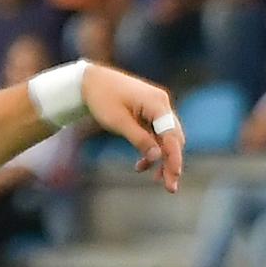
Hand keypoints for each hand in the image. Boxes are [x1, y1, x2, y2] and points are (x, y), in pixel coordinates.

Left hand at [83, 65, 184, 191]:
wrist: (90, 80)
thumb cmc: (102, 98)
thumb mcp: (119, 122)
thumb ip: (140, 139)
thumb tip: (157, 157)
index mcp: (157, 104)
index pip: (172, 135)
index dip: (175, 158)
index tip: (175, 176)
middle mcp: (162, 104)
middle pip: (174, 138)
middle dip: (172, 162)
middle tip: (169, 186)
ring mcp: (157, 107)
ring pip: (167, 138)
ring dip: (162, 158)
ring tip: (154, 179)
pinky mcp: (150, 112)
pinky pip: (157, 134)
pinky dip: (152, 149)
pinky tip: (141, 164)